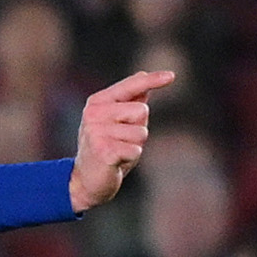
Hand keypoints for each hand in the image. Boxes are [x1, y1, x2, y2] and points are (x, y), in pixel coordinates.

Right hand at [71, 70, 177, 212]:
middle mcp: (94, 113)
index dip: (152, 80)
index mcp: (97, 102)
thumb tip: (142, 75)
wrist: (85, 181)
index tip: (171, 76)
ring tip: (118, 151)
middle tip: (120, 141)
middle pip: (141, 110)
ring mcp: (97, 132)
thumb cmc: (107, 148)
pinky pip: (136, 150)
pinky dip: (131, 157)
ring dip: (135, 145)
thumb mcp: (118, 122)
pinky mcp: (104, 151)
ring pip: (141, 132)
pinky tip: (116, 162)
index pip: (130, 86)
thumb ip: (130, 101)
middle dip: (139, 127)